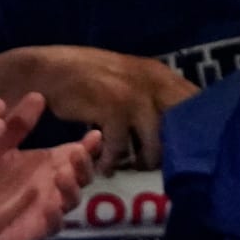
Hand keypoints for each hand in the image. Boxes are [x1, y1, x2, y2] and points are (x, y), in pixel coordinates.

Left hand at [0, 93, 99, 239]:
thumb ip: (16, 125)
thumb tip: (37, 95)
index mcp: (48, 164)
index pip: (77, 153)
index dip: (89, 146)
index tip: (94, 134)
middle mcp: (52, 186)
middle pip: (82, 176)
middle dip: (84, 164)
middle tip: (77, 152)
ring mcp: (46, 209)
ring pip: (71, 200)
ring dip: (71, 187)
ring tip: (63, 174)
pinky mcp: (34, 231)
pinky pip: (51, 227)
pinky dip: (54, 217)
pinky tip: (50, 206)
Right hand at [22, 45, 198, 172]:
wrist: (48, 71)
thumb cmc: (83, 79)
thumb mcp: (124, 80)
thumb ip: (145, 96)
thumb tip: (163, 125)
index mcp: (160, 74)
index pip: (192, 104)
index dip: (189, 128)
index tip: (177, 147)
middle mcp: (154, 83)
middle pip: (179, 125)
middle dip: (169, 149)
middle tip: (152, 164)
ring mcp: (135, 96)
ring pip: (153, 142)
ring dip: (140, 161)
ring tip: (128, 168)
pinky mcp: (113, 110)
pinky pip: (119, 146)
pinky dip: (110, 160)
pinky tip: (104, 166)